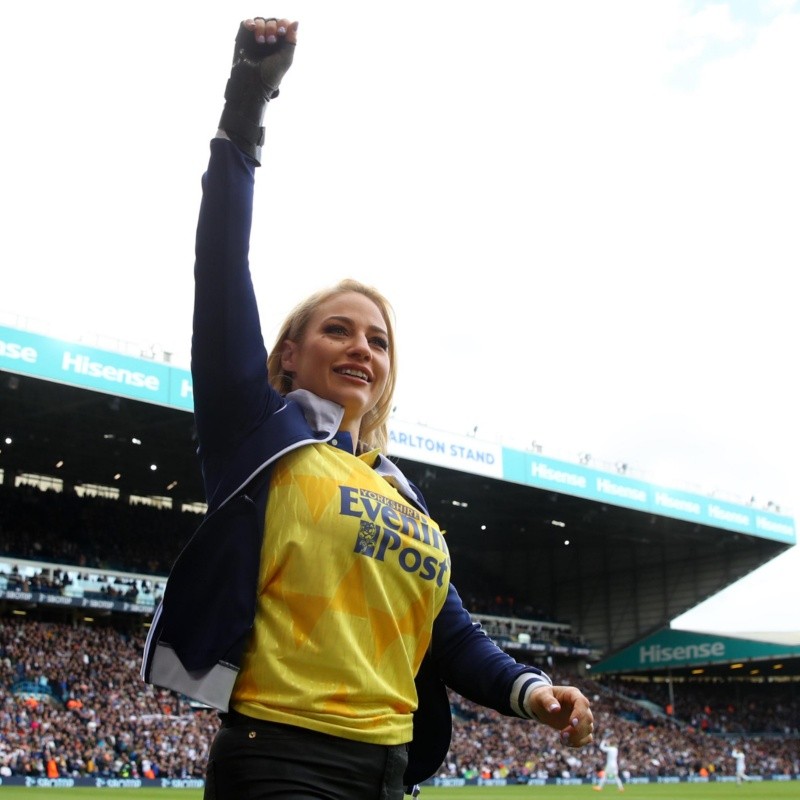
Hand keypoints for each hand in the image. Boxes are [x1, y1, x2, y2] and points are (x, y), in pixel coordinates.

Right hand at [219, 16, 298, 163]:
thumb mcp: (285, 60)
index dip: (283, 24)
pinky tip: (252, 29)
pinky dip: (250, 23)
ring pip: (260, 20)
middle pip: (272, 21)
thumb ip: (292, 42)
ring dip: (262, 27)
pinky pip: (247, 23)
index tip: (282, 32)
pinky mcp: (244, 37)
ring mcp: (256, 37)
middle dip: (272, 28)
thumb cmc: (270, 76)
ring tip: (261, 41)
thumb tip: (296, 22)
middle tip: (270, 40)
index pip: (283, 25)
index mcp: (281, 43)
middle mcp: (269, 38)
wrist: (253, 84)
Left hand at [527, 684, 593, 747]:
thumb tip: (555, 709)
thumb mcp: (541, 696)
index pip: (582, 703)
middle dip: (577, 729)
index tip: (571, 724)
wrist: (542, 706)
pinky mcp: (581, 728)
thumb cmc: (542, 697)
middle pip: (587, 718)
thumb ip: (547, 700)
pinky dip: (579, 742)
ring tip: (562, 740)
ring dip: (577, 737)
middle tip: (562, 735)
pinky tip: (566, 743)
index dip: (579, 714)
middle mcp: (581, 705)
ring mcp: (582, 717)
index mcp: (573, 694)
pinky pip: (587, 737)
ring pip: (588, 729)